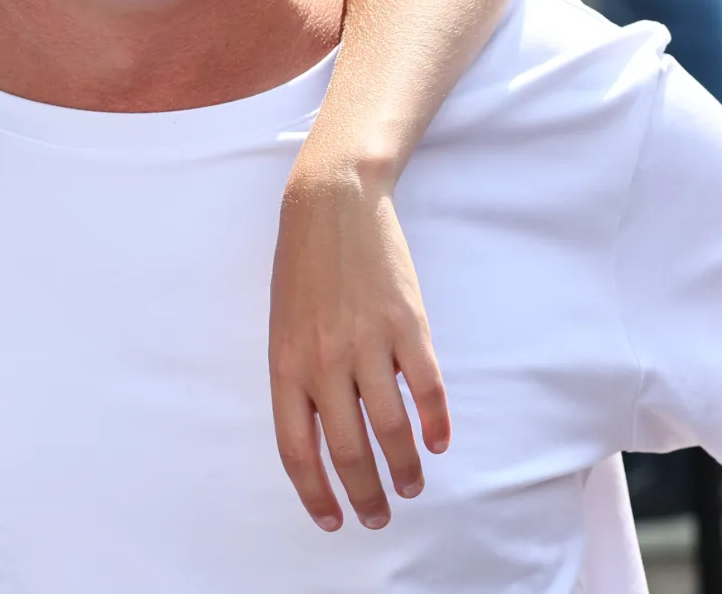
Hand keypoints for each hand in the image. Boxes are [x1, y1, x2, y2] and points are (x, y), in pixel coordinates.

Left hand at [269, 165, 449, 531]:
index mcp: (286, 362)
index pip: (297, 450)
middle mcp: (325, 360)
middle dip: (366, 495)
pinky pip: (427, 389)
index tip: (332, 519)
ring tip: (410, 486)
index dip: (315, 493)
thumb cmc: (303, 266)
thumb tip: (326, 436)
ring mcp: (369, 342)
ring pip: (392, 429)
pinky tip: (438, 442)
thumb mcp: (283, 324)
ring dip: (404, 468)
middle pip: (349, 452)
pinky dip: (436, 423)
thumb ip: (301, 378)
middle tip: (378, 517)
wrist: (332, 201)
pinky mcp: (408, 324)